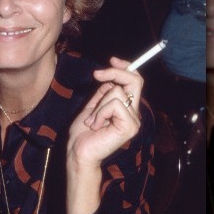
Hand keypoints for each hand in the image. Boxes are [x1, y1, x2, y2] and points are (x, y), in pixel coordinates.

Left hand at [65, 57, 143, 213]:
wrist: (78, 152)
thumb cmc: (83, 133)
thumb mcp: (93, 106)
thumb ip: (104, 93)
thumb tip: (110, 77)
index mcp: (127, 109)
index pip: (135, 81)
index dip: (125, 67)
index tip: (111, 60)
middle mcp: (134, 114)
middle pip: (135, 80)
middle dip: (115, 72)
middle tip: (98, 75)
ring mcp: (134, 121)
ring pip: (118, 92)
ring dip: (98, 104)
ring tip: (92, 121)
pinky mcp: (129, 127)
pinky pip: (114, 105)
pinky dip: (100, 112)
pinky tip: (95, 125)